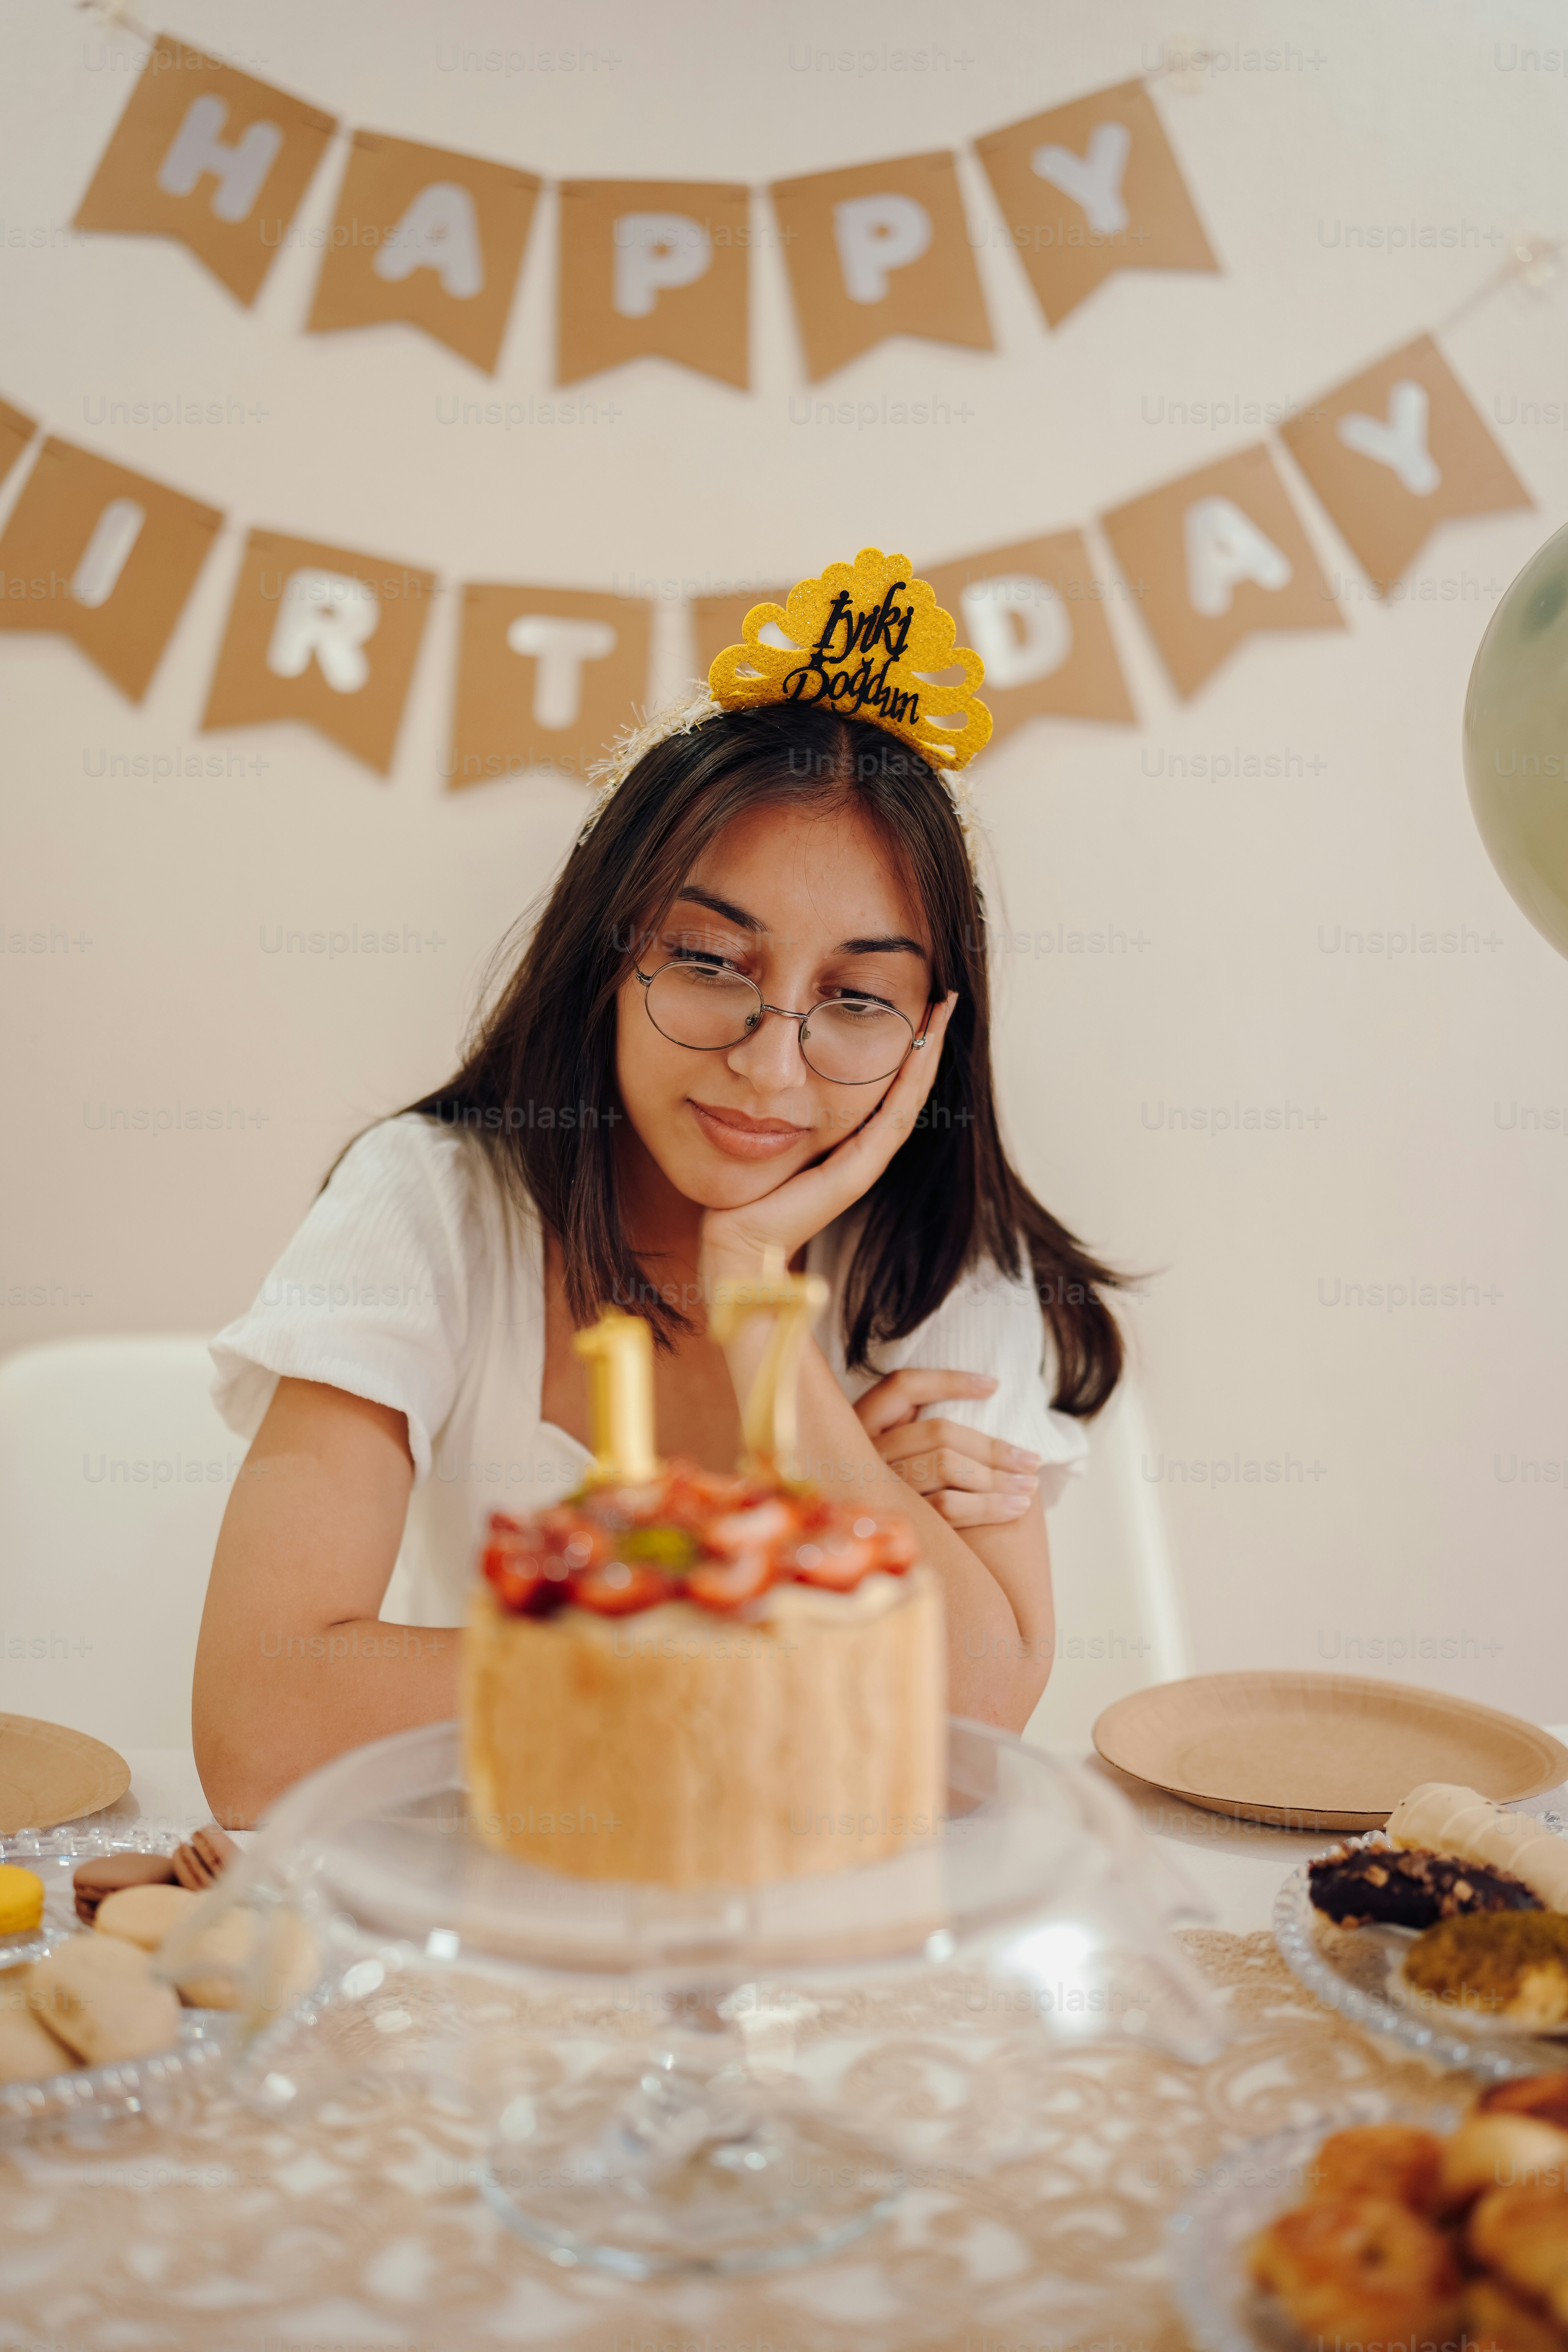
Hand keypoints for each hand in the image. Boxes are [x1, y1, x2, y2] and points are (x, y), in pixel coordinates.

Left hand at [699, 993, 957, 1289]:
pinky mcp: (855, 1173)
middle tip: (943, 996)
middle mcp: (862, 1150)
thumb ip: (779, 1109)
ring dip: (928, 1051)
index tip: (920, 1004)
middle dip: (926, 1040)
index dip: (907, 1048)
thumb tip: (770, 1060)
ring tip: (941, 1008)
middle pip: (907, 1086)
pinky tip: (921, 1045)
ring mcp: (863, 1162)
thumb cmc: (742, 1196)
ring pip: (909, 1096)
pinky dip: (910, 1080)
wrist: (737, 1243)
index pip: (888, 1086)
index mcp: (846, 1142)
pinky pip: (892, 1118)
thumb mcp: (763, 1132)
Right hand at [854, 1368, 1041, 1527]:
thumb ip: (923, 1435)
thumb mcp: (898, 1455)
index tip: (995, 1386)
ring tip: (1030, 1486)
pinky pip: (947, 1508)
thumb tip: (988, 1403)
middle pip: (938, 1432)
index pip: (904, 1386)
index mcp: (862, 1425)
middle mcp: (863, 1453)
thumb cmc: (903, 1500)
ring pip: (946, 1466)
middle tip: (1032, 1460)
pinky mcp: (897, 1519)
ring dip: (996, 1476)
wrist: (877, 1560)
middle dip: (992, 1446)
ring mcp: (878, 1487)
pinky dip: (987, 1506)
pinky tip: (1014, 1509)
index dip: (948, 1381)